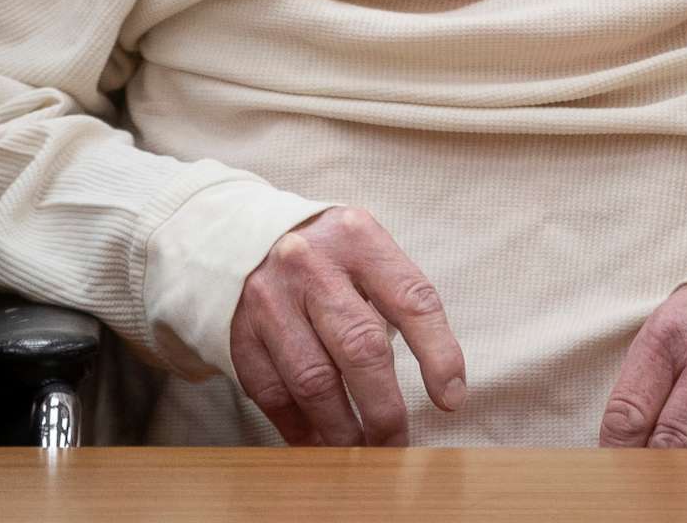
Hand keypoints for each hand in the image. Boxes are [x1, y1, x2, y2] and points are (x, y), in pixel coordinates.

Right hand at [228, 206, 466, 446]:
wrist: (235, 236)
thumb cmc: (324, 256)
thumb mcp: (363, 252)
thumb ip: (396, 300)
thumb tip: (439, 383)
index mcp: (357, 237)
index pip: (411, 300)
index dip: (438, 355)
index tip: (451, 400)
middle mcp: (309, 263)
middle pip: (360, 348)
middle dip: (384, 409)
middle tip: (396, 442)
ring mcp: (268, 298)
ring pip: (314, 382)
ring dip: (342, 430)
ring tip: (360, 451)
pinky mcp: (238, 332)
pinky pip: (274, 395)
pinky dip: (299, 428)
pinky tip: (318, 442)